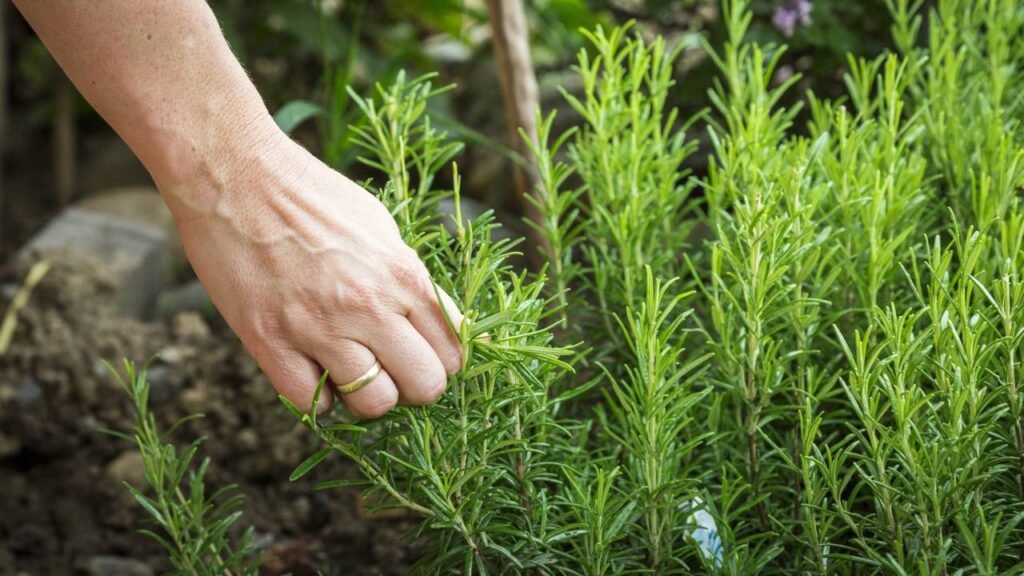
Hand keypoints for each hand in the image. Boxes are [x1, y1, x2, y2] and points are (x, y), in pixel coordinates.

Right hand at [164, 125, 463, 417]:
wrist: (234, 175)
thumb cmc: (311, 196)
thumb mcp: (381, 229)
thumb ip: (412, 281)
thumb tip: (447, 323)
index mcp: (403, 275)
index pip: (453, 352)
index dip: (442, 362)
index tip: (423, 357)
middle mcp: (369, 306)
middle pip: (424, 386)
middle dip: (414, 386)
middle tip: (393, 370)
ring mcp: (319, 328)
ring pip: (374, 404)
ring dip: (367, 395)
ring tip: (351, 370)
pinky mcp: (270, 343)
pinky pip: (313, 404)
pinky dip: (318, 397)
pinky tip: (313, 370)